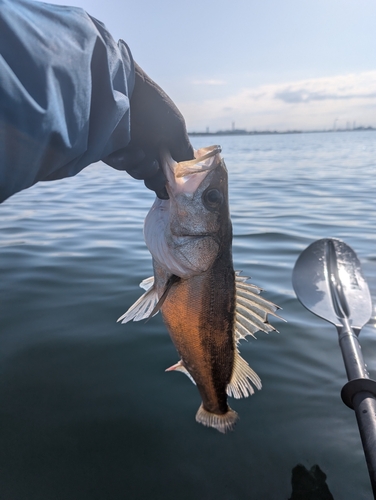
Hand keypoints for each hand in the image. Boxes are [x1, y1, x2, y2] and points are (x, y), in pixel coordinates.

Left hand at [103, 63, 193, 198]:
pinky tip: (130, 150)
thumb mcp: (176, 128)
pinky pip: (118, 163)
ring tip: (142, 153)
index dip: (167, 178)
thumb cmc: (154, 107)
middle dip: (154, 177)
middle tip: (155, 168)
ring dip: (141, 168)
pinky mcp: (108, 147)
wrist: (124, 87)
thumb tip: (187, 163)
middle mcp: (145, 145)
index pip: (165, 169)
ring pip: (135, 171)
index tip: (170, 181)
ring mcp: (126, 146)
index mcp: (161, 142)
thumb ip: (183, 149)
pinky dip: (125, 161)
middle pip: (150, 175)